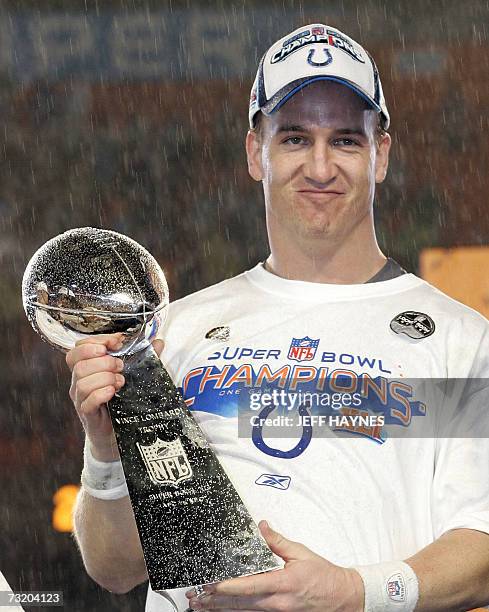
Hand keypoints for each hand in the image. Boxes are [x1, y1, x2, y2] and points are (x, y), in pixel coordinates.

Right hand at [66, 333, 163, 460]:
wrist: (117, 432)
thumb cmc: (121, 400)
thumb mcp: (132, 374)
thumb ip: (143, 357)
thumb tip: (159, 342)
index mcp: (86, 367)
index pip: (78, 348)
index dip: (95, 342)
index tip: (116, 343)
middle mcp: (78, 381)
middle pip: (79, 363)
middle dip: (104, 361)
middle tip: (121, 367)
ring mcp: (80, 398)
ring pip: (82, 381)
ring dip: (105, 377)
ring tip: (121, 382)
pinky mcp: (87, 414)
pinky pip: (87, 401)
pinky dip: (101, 394)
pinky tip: (114, 393)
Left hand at [186, 521, 363, 611]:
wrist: (343, 598)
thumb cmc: (324, 576)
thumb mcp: (300, 553)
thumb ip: (277, 541)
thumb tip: (260, 526)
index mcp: (282, 584)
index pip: (248, 587)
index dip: (226, 587)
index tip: (210, 584)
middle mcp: (277, 603)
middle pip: (240, 604)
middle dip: (215, 601)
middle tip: (195, 597)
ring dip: (220, 610)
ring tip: (201, 607)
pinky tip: (223, 611)